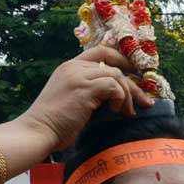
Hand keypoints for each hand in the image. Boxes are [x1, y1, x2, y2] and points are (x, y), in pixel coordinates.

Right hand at [18, 46, 152, 151]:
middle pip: (114, 65)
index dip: (121, 60)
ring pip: (116, 76)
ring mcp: (79, 76)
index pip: (100, 52)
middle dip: (133, 85)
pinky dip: (119, 99)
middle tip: (146, 102)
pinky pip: (113, 86)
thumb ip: (89, 92)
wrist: (38, 131)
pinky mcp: (84, 89)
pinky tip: (114, 112)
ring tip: (127, 113)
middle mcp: (74, 67)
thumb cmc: (54, 123)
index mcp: (70, 67)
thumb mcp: (72, 100)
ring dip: (127, 96)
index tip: (134, 74)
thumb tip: (115, 98)